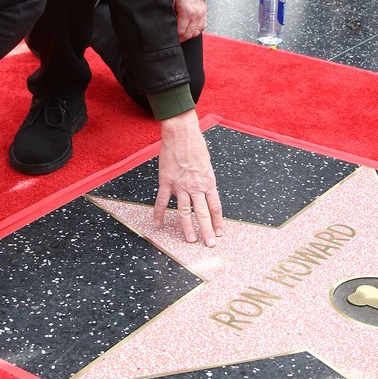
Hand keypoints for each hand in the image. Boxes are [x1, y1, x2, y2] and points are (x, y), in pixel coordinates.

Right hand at [154, 110, 223, 245]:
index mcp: (208, 182)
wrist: (181, 134)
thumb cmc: (196, 145)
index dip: (218, 221)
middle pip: (203, 213)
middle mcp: (196, 187)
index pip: (215, 207)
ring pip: (185, 212)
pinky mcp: (167, 182)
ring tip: (190, 240)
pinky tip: (158, 223)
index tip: (219, 232)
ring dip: (188, 228)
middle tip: (210, 244)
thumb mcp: (207, 164)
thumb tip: (204, 190)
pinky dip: (159, 213)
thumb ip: (205, 179)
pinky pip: (162, 201)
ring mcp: (181, 186)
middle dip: (207, 231)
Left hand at [173, 0, 206, 41]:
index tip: (172, 38)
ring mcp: (201, 14)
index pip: (181, 31)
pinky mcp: (204, 13)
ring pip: (196, 32)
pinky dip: (197, 31)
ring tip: (183, 36)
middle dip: (182, 38)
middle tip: (176, 40)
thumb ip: (169, 11)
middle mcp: (196, 14)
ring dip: (189, 36)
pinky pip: (202, 27)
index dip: (176, 37)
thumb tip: (164, 21)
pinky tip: (191, 31)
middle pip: (189, 34)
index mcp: (187, 11)